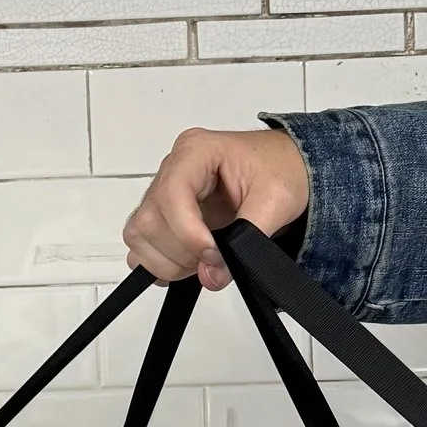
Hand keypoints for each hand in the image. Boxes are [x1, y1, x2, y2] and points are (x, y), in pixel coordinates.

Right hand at [123, 125, 310, 289]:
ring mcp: (165, 191)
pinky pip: (141, 243)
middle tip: (214, 262)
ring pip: (139, 234)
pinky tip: (187, 265)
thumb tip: (212, 275)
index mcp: (196, 151)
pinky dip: (159, 262)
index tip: (212, 255)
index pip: (171, 194)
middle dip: (180, 252)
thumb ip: (247, 240)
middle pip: (150, 220)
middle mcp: (174, 168)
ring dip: (168, 261)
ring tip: (202, 264)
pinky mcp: (165, 214)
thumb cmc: (281, 170)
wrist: (288, 168)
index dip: (188, 233)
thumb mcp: (276, 202)